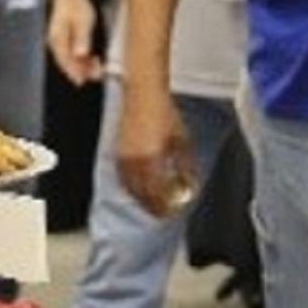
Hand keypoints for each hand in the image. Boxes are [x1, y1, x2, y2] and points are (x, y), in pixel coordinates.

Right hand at [46, 0, 101, 84]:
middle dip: (81, 71)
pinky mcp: (67, 42)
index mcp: (56, 39)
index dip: (73, 71)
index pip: (64, 60)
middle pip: (67, 62)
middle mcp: (56, 43)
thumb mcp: (82, 21)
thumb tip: (80, 54)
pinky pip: (74, 55)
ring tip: (98, 70)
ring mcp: (61, 43)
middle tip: (96, 76)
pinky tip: (93, 61)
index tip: (82, 80)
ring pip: (72, 60)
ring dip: (84, 67)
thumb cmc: (76, 6)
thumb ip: (81, 38)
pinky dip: (84, 60)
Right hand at [116, 83, 195, 218]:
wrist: (144, 94)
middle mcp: (134, 161)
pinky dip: (129, 187)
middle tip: (162, 213)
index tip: (172, 211)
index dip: (164, 205)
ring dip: (140, 198)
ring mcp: (124, 156)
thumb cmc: (164, 113)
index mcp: (151, 159)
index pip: (156, 193)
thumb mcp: (181, 140)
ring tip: (150, 204)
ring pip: (129, 187)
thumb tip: (190, 184)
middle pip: (142, 193)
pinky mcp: (118, 151)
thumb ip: (185, 166)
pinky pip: (122, 177)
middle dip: (152, 206)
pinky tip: (137, 188)